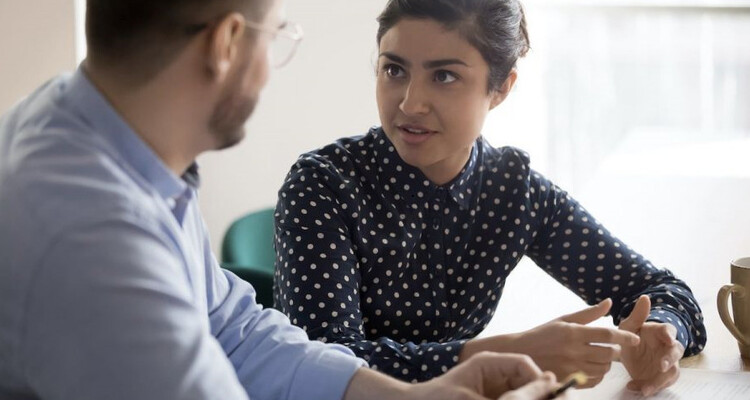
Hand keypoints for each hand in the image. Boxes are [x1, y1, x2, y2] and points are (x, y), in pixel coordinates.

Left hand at [411, 352, 557, 399]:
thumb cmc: (436, 398)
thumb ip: (506, 399)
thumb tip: (535, 391)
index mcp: (488, 362)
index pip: (523, 364)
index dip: (539, 379)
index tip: (549, 394)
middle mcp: (495, 373)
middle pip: (528, 379)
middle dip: (540, 392)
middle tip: (555, 399)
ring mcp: (495, 388)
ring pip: (524, 392)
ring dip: (531, 396)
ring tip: (545, 398)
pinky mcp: (494, 399)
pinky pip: (514, 398)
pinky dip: (520, 399)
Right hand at [460, 299, 639, 387]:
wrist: (521, 353)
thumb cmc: (543, 334)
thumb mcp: (563, 320)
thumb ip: (588, 314)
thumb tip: (609, 303)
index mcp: (573, 332)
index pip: (606, 335)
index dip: (624, 337)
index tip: (634, 339)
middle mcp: (573, 350)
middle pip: (609, 354)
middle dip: (615, 351)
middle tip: (612, 348)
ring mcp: (571, 367)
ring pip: (604, 369)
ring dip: (608, 364)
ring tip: (601, 357)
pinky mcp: (569, 379)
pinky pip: (594, 381)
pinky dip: (598, 375)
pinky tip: (592, 367)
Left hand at [619, 295, 683, 395]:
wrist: (626, 353)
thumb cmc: (630, 335)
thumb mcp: (628, 326)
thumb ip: (637, 315)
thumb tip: (645, 297)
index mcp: (660, 332)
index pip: (669, 330)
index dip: (669, 334)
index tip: (667, 338)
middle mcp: (667, 348)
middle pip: (676, 353)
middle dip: (670, 359)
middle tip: (661, 365)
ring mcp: (666, 363)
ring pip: (671, 372)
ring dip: (660, 381)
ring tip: (646, 388)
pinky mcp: (661, 377)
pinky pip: (660, 384)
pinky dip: (649, 387)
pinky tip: (635, 388)